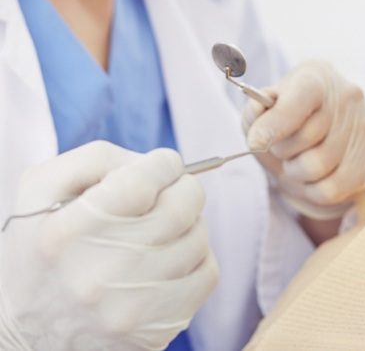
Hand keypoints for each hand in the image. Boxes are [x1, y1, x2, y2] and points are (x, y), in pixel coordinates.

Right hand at [0, 142, 217, 350]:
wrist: (31, 331)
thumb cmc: (46, 246)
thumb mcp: (43, 190)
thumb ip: (96, 159)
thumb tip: (153, 163)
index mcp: (65, 234)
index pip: (142, 181)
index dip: (163, 164)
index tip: (162, 165)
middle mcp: (97, 275)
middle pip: (181, 207)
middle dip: (183, 187)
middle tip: (170, 190)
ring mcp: (129, 308)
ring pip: (198, 237)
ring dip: (189, 223)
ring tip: (162, 228)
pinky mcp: (155, 330)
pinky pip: (208, 273)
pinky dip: (197, 256)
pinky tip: (171, 257)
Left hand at [242, 61, 364, 220]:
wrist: (325, 138)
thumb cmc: (289, 122)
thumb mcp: (265, 110)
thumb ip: (256, 110)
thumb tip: (258, 110)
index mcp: (318, 76)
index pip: (298, 100)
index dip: (274, 124)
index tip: (256, 142)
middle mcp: (348, 96)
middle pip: (304, 139)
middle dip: (283, 151)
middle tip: (282, 148)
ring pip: (317, 167)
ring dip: (297, 173)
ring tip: (298, 162)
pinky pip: (332, 189)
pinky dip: (314, 191)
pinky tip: (314, 178)